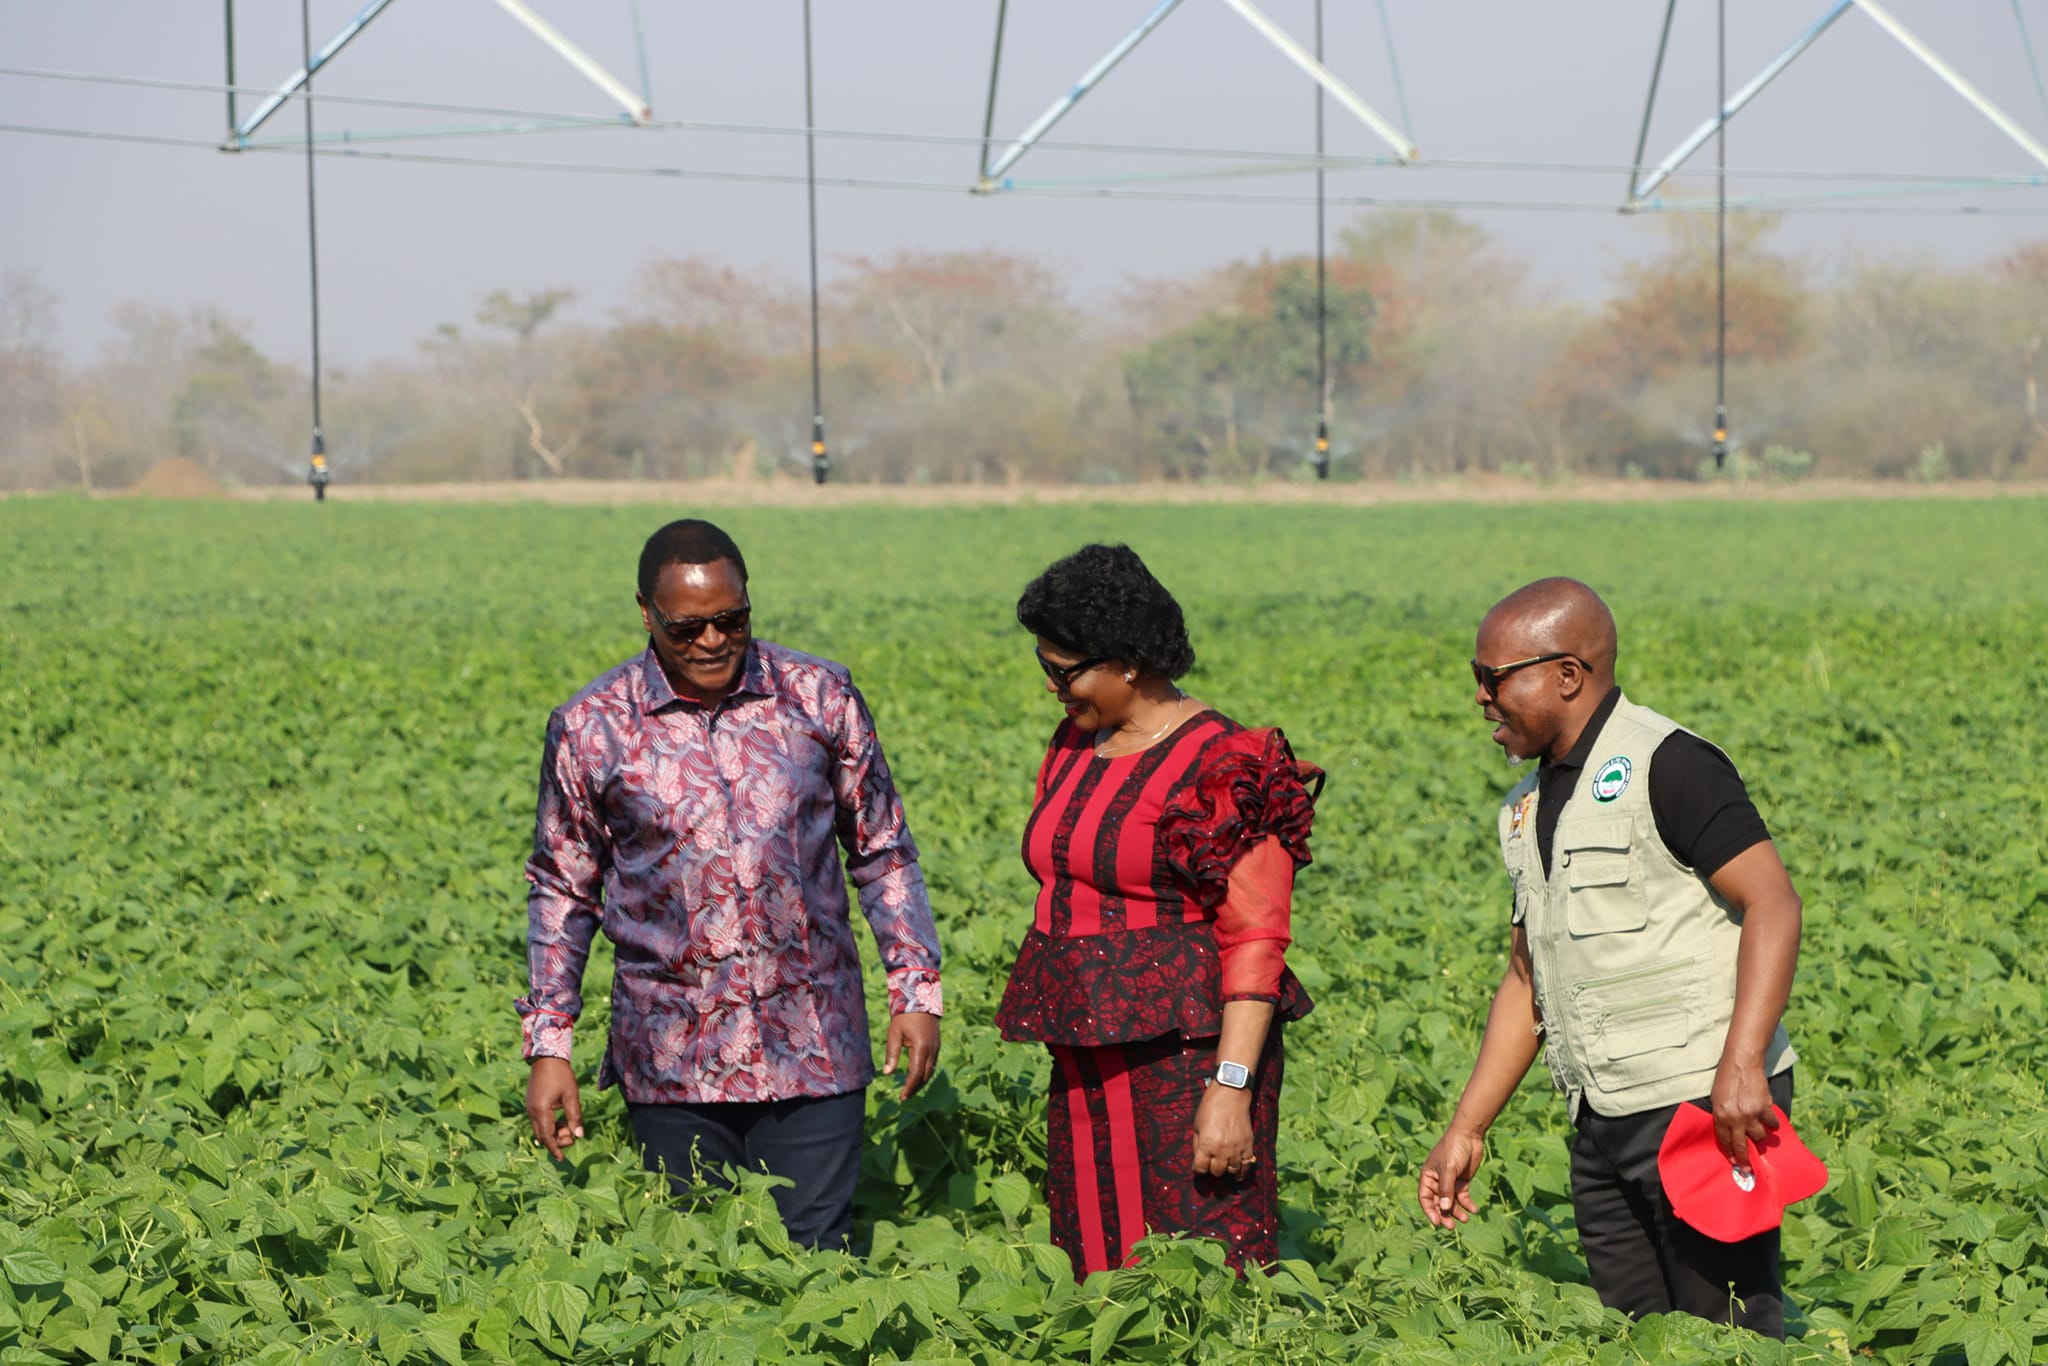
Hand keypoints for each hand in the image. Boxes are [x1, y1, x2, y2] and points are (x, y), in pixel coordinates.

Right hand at [525, 1057, 583, 1159]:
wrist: (547, 1056)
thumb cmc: (561, 1075)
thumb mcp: (571, 1096)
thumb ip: (574, 1117)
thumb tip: (579, 1136)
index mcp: (541, 1110)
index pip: (547, 1137)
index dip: (555, 1149)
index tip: (562, 1159)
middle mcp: (532, 1111)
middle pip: (542, 1135)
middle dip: (556, 1140)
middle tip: (571, 1136)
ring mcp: (529, 1107)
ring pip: (539, 1128)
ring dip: (553, 1132)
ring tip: (568, 1127)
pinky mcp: (531, 1103)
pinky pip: (538, 1120)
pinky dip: (549, 1124)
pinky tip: (561, 1120)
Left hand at [883, 1011, 939, 1099]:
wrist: (920, 1000)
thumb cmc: (904, 1017)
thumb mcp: (894, 1034)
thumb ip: (892, 1054)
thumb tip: (886, 1073)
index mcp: (921, 1048)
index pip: (916, 1074)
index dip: (909, 1087)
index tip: (901, 1097)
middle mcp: (932, 1050)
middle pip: (925, 1076)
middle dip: (915, 1088)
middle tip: (904, 1097)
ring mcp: (936, 1048)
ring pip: (931, 1071)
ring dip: (921, 1082)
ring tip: (909, 1090)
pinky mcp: (937, 1045)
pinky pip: (932, 1064)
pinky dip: (925, 1073)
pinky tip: (917, 1077)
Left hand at [1191, 1082, 1255, 1178]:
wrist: (1231, 1094)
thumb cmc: (1210, 1107)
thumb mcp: (1197, 1125)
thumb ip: (1197, 1144)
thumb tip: (1198, 1158)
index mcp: (1206, 1145)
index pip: (1201, 1169)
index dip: (1199, 1169)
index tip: (1199, 1166)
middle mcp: (1221, 1150)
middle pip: (1216, 1172)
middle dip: (1212, 1169)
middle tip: (1212, 1163)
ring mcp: (1236, 1149)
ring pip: (1232, 1171)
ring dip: (1227, 1170)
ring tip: (1225, 1167)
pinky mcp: (1248, 1145)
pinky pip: (1247, 1164)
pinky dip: (1243, 1171)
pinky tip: (1239, 1174)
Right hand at [1418, 1126, 1484, 1227]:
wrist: (1469, 1135)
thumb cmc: (1453, 1149)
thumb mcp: (1449, 1169)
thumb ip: (1447, 1189)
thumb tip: (1444, 1209)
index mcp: (1428, 1177)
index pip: (1425, 1198)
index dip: (1430, 1211)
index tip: (1437, 1223)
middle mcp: (1437, 1181)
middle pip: (1439, 1203)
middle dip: (1444, 1215)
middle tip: (1451, 1226)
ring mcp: (1450, 1182)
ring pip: (1451, 1202)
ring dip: (1457, 1212)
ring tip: (1465, 1219)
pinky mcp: (1462, 1181)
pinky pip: (1463, 1197)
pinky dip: (1468, 1205)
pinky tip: (1474, 1210)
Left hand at [1710, 1054, 1779, 1168]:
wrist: (1741, 1063)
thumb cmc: (1726, 1078)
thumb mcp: (1717, 1097)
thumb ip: (1722, 1114)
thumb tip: (1729, 1130)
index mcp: (1720, 1116)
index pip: (1724, 1141)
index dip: (1730, 1153)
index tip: (1734, 1161)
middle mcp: (1735, 1119)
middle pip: (1741, 1146)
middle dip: (1745, 1160)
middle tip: (1749, 1169)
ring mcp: (1750, 1115)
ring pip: (1759, 1136)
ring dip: (1761, 1135)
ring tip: (1760, 1129)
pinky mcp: (1764, 1109)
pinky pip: (1772, 1124)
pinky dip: (1773, 1124)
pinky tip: (1772, 1120)